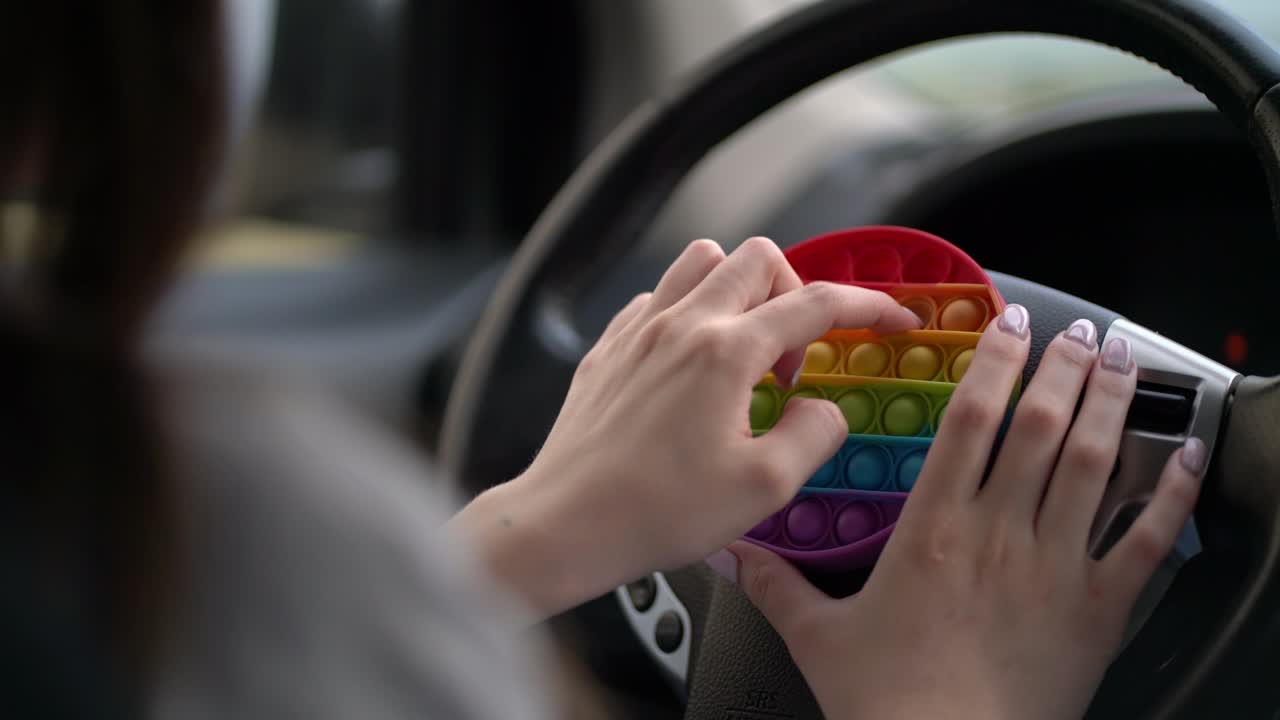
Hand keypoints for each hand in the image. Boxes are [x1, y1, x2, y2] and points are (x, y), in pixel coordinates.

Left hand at [447, 237, 919, 618]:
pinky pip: (658, 299)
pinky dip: (688, 314)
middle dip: (795, 294)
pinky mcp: (607, 349)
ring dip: (738, 291)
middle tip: (794, 361)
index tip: (894, 320)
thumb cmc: (659, 511)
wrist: (565, 524)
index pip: (817, 303)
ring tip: (744, 352)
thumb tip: (822, 409)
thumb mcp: (764, 488)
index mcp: (725, 352)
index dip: (868, 307)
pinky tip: (690, 365)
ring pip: (701, 262)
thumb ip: (813, 435)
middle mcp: (681, 324)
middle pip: (757, 259)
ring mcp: (638, 331)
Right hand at [727, 308, 1205, 719]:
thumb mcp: (820, 637)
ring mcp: (1056, 567)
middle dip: (1062, 367)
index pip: (970, 421)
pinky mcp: (1099, 608)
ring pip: (1092, 465)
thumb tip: (730, 554)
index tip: (1010, 325)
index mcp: (934, 529)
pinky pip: (1146, 540)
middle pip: (1040, 427)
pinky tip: (1186, 455)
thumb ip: (777, 585)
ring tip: (1121, 360)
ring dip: (1109, 403)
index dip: (994, 363)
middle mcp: (1000, 534)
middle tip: (1076, 331)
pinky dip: (1172, 493)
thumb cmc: (891, 703)